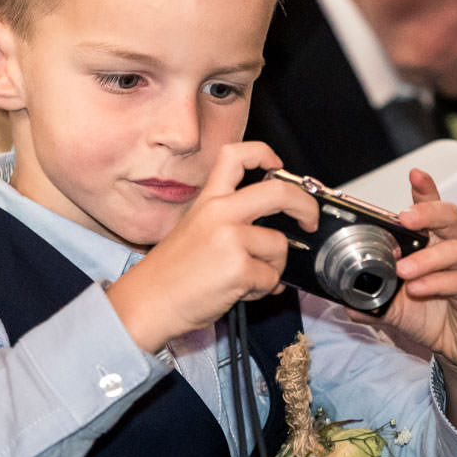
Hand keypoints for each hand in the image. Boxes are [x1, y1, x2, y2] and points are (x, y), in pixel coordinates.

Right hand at [107, 142, 318, 352]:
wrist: (148, 302)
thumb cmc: (169, 273)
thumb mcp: (194, 229)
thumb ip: (229, 220)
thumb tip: (271, 228)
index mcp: (208, 200)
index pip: (236, 156)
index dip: (263, 154)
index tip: (278, 166)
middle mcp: (219, 212)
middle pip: (279, 192)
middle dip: (305, 207)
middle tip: (308, 221)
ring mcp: (230, 239)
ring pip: (279, 246)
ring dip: (272, 268)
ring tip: (246, 278)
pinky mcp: (238, 267)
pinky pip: (271, 278)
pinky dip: (261, 290)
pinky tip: (238, 291)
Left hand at [371, 168, 456, 436]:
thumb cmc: (432, 315)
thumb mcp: (393, 305)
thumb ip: (368, 297)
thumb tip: (338, 297)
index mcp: (434, 244)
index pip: (432, 210)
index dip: (426, 190)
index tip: (415, 173)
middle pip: (450, 218)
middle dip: (427, 212)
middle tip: (405, 218)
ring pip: (455, 250)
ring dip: (425, 258)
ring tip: (402, 270)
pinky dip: (437, 283)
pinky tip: (418, 288)